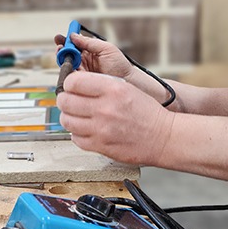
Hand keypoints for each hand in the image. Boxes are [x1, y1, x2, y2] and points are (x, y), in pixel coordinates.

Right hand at [54, 33, 134, 80]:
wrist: (127, 81)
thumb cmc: (120, 65)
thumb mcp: (106, 48)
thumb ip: (90, 42)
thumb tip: (74, 35)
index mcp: (89, 51)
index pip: (73, 44)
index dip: (66, 40)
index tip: (59, 37)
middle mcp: (84, 61)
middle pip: (67, 54)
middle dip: (62, 50)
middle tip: (61, 47)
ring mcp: (82, 72)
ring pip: (67, 65)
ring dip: (64, 60)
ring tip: (66, 56)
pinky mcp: (83, 83)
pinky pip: (72, 77)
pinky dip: (69, 73)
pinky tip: (70, 68)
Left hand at [56, 71, 174, 164]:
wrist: (163, 137)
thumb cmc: (147, 112)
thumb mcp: (126, 87)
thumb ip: (100, 84)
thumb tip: (76, 83)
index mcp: (111, 89)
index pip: (73, 82)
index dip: (68, 82)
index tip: (71, 85)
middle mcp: (104, 108)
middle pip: (65, 101)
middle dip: (64, 99)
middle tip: (69, 100)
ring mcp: (101, 129)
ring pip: (67, 121)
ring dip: (68, 116)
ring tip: (76, 115)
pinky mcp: (100, 146)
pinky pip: (75, 138)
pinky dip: (77, 133)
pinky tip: (85, 128)